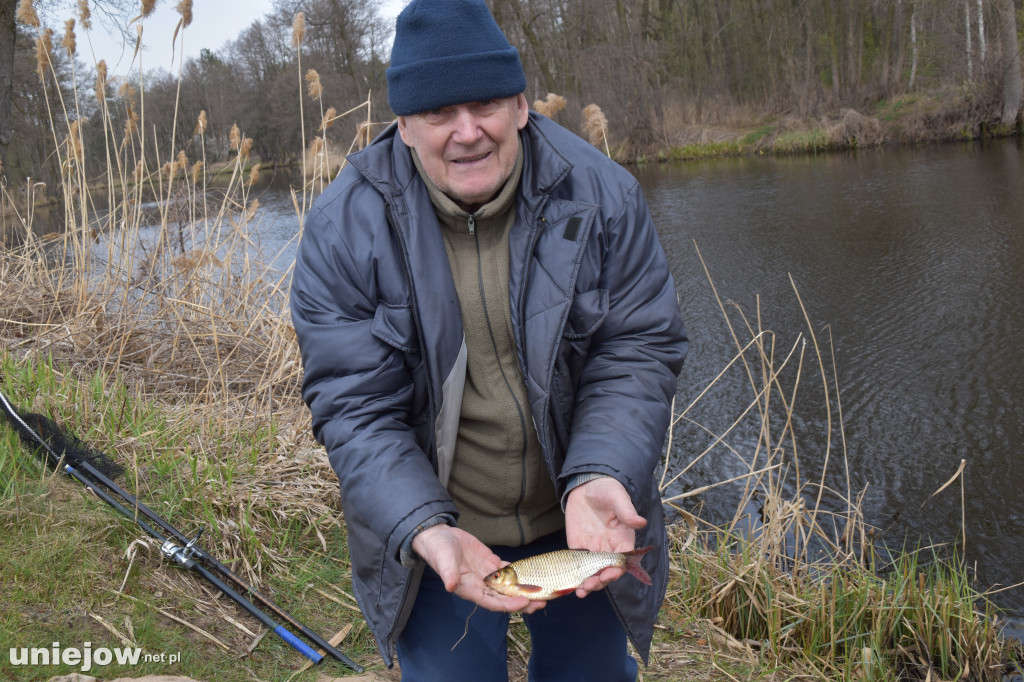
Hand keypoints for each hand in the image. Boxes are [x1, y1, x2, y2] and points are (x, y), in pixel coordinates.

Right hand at [411, 524, 546, 613]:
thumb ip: (448, 574)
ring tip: (543, 591)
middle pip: (506, 598)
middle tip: (542, 602)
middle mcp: (481, 585)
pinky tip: (534, 573)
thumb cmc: (438, 551)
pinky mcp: (491, 563)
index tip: (524, 602)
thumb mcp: (443, 560)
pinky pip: (508, 571)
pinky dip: (520, 573)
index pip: (493, 602)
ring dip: (525, 589)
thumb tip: (451, 586)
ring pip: (510, 586)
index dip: (509, 604)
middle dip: (524, 601)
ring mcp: (487, 575)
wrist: (438, 538)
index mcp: (470, 589)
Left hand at [565, 477, 646, 597]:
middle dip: (600, 582)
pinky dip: (574, 576)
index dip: (616, 571)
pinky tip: (570, 584)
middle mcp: (609, 549)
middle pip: (606, 572)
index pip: (622, 562)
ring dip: (588, 584)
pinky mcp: (577, 547)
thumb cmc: (607, 490)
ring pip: (592, 573)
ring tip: (581, 591)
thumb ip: (627, 512)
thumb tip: (640, 522)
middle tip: (590, 586)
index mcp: (622, 540)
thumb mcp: (617, 498)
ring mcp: (593, 550)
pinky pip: (576, 565)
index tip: (608, 575)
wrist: (586, 486)